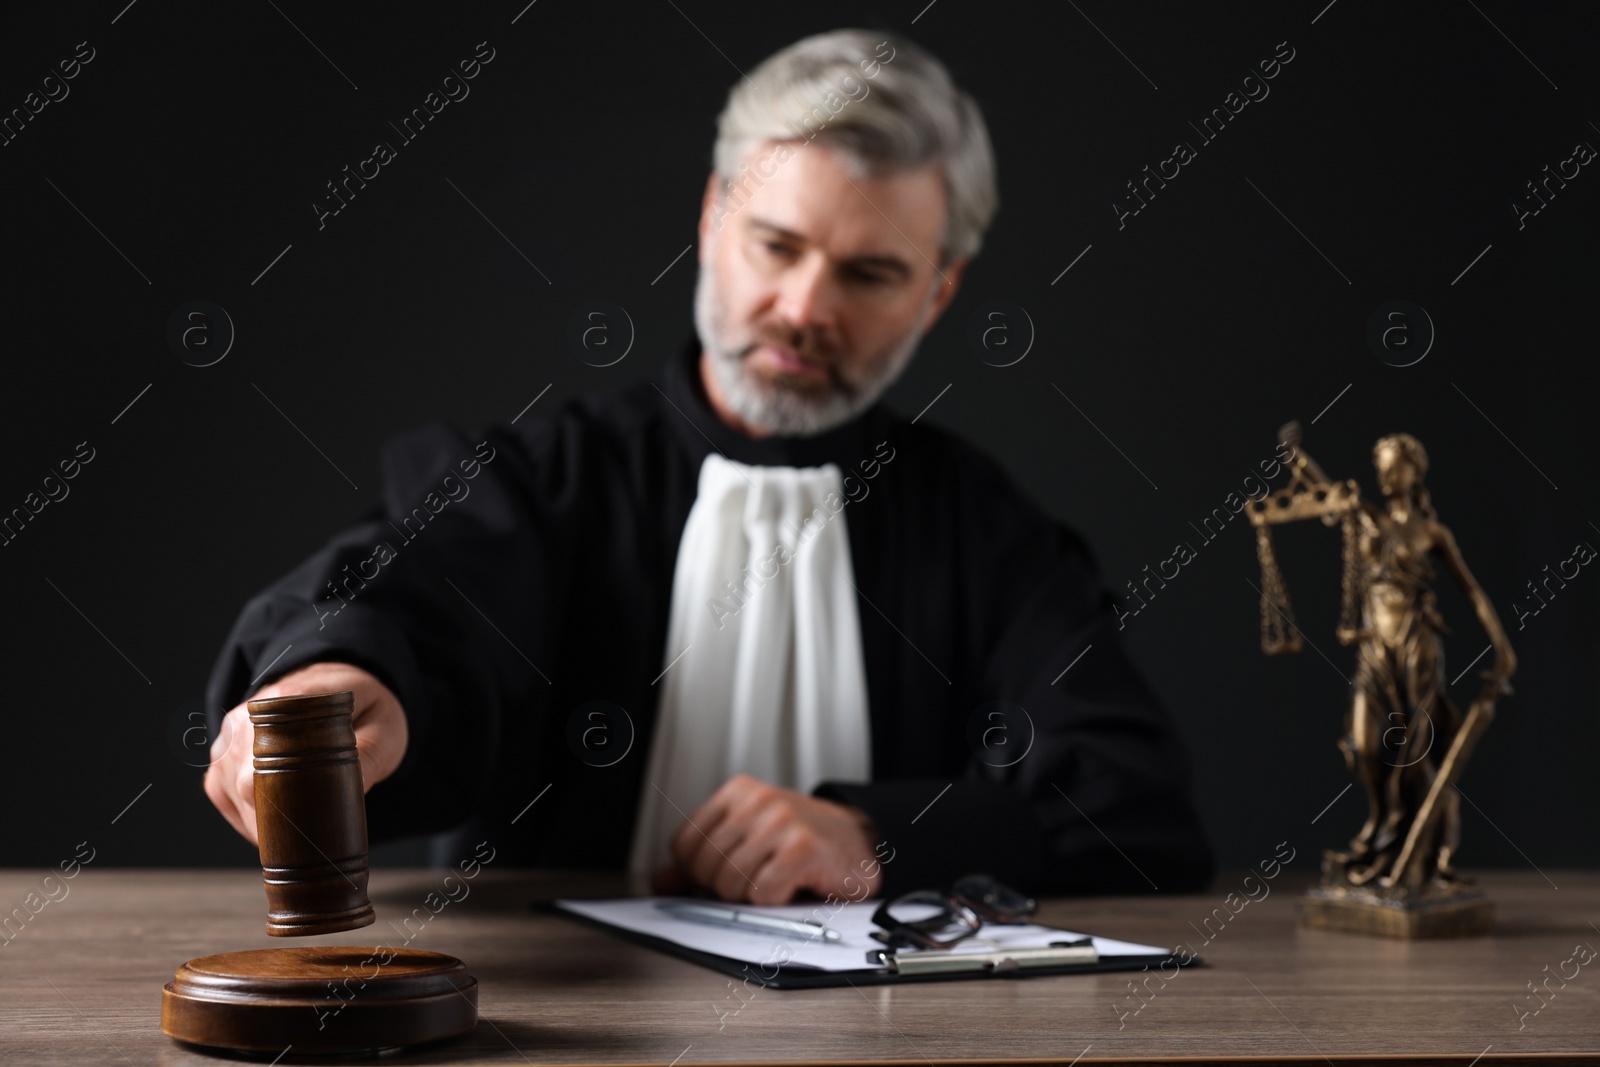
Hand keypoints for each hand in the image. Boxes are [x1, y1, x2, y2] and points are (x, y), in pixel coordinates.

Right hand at [202, 661, 409, 844]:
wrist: (340, 683)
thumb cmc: (364, 707)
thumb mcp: (385, 726)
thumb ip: (370, 753)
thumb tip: (350, 791)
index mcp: (290, 700)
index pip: (274, 764)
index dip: (292, 807)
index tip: (311, 834)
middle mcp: (250, 714)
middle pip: (248, 785)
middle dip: (279, 823)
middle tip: (310, 847)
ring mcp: (231, 731)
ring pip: (231, 792)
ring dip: (259, 823)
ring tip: (295, 838)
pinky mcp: (224, 747)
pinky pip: (219, 790)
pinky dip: (241, 814)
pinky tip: (268, 826)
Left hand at [650, 774, 882, 904]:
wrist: (860, 844)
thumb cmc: (804, 844)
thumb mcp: (748, 841)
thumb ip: (702, 861)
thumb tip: (660, 881)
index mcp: (738, 793)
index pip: (683, 846)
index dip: (697, 874)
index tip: (723, 875)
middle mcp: (757, 801)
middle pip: (705, 869)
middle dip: (727, 889)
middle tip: (757, 881)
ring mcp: (780, 821)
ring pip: (731, 885)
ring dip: (754, 897)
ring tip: (777, 880)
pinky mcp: (801, 848)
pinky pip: (763, 894)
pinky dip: (777, 901)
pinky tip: (794, 885)